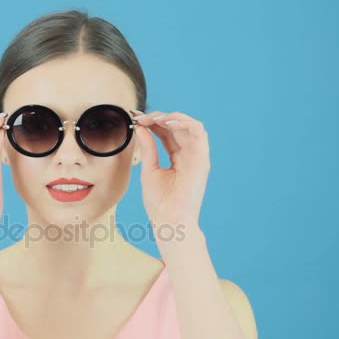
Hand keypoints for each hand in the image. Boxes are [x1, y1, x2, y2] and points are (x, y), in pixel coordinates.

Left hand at [133, 110, 210, 232]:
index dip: (153, 122)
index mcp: (178, 157)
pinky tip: (166, 123)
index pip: (167, 132)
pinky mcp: (202, 159)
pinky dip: (184, 123)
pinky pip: (199, 132)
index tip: (136, 118)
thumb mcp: (149, 169)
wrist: (169, 221)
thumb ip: (148, 147)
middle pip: (177, 126)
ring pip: (191, 124)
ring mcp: (197, 156)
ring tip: (154, 119)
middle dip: (158, 117)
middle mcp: (189, 154)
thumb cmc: (159, 202)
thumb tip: (141, 127)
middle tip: (141, 117)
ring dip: (172, 117)